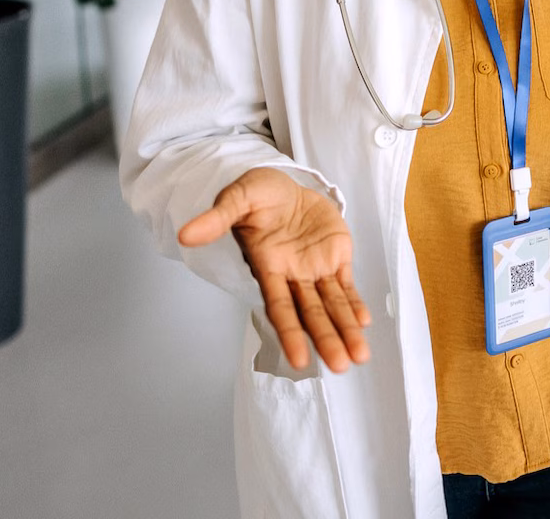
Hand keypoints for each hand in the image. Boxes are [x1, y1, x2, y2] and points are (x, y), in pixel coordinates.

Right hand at [179, 167, 371, 372]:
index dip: (290, 332)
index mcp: (268, 266)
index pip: (279, 307)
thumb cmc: (258, 194)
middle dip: (326, 339)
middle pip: (311, 313)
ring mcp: (315, 268)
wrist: (283, 184)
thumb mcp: (237, 198)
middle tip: (340, 366)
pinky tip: (364, 323)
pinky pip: (346, 285)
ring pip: (332, 305)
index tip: (299, 360)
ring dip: (346, 329)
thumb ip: (216, 219)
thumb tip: (186, 235)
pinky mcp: (335, 256)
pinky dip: (355, 303)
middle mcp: (293, 275)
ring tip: (359, 356)